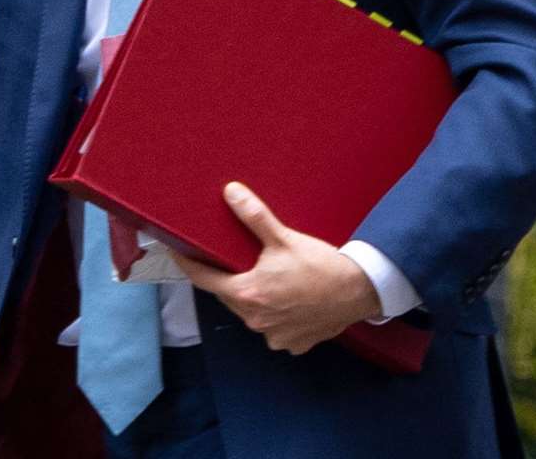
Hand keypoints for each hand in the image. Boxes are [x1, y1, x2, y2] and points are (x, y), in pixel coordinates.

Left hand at [171, 182, 381, 354]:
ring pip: (251, 314)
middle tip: (231, 260)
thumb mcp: (284, 238)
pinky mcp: (293, 343)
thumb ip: (254, 217)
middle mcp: (256, 320)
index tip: (175, 253)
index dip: (187, 264)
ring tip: (266, 278)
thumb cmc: (321, 265)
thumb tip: (230, 192)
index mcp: (247, 294)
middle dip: (227, 278)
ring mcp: (274, 336)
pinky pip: (274, 329)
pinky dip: (276, 315)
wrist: (360, 290)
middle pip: (228, 296)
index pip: (203, 279)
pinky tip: (287, 300)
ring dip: (253, 298)